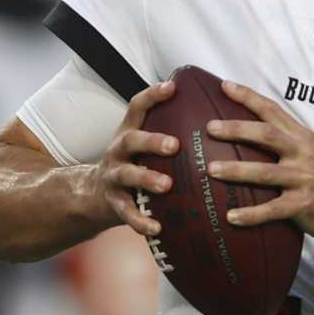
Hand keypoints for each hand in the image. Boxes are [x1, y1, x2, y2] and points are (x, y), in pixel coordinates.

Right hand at [89, 80, 178, 237]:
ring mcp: (114, 176)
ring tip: (166, 185)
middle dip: (152, 141)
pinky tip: (156, 228)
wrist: (93, 196)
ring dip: (147, 178)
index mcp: (130, 132)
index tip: (172, 86)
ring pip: (128, 175)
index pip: (138, 107)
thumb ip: (170, 132)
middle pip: (132, 139)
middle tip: (175, 145)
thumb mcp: (145, 145)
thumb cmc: (135, 165)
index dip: (153, 95)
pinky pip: (127, 212)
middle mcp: (119, 150)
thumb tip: (220, 121)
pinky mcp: (114, 203)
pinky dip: (141, 221)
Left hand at [203, 80, 313, 253]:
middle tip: (210, 127)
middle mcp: (304, 154)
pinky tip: (230, 217)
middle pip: (267, 135)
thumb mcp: (310, 152)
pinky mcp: (303, 205)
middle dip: (236, 129)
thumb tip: (242, 131)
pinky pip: (272, 210)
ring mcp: (304, 179)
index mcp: (302, 137)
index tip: (225, 86)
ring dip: (236, 170)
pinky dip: (250, 214)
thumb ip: (285, 141)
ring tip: (210, 169)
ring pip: (265, 173)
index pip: (273, 110)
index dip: (249, 97)